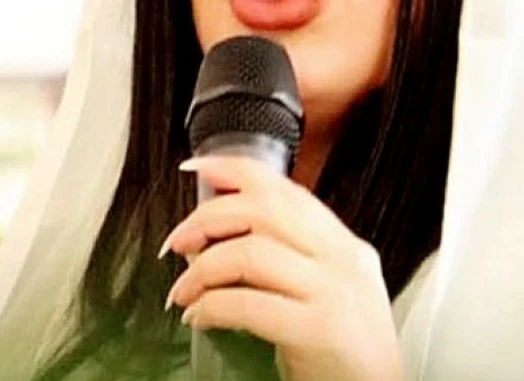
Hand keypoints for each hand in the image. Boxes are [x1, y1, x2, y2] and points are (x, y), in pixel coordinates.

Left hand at [158, 155, 403, 380]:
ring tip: (184, 292)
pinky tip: (200, 317)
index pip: (286, 191)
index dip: (236, 171)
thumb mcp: (326, 294)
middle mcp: (343, 260)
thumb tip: (217, 242)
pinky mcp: (319, 329)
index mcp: (344, 247)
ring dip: (202, 269)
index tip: (198, 167)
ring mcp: (334, 292)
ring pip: (251, 251)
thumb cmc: (345, 355)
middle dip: (208, 218)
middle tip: (178, 242)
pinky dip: (212, 307)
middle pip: (264, 210)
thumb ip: (288, 263)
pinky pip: (248, 304)